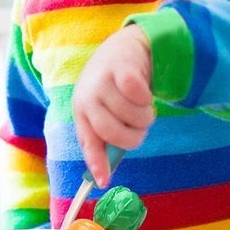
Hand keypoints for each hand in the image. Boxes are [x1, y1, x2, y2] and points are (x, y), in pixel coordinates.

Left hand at [72, 25, 154, 186]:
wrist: (125, 48)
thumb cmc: (114, 86)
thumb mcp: (104, 109)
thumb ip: (106, 136)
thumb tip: (106, 173)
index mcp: (81, 110)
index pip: (87, 141)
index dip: (96, 162)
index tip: (104, 181)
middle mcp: (87, 96)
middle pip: (112, 132)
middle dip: (133, 136)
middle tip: (140, 128)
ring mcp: (102, 81)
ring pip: (131, 116)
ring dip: (145, 116)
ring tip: (143, 107)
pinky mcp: (121, 68)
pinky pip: (139, 96)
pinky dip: (147, 98)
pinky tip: (144, 92)